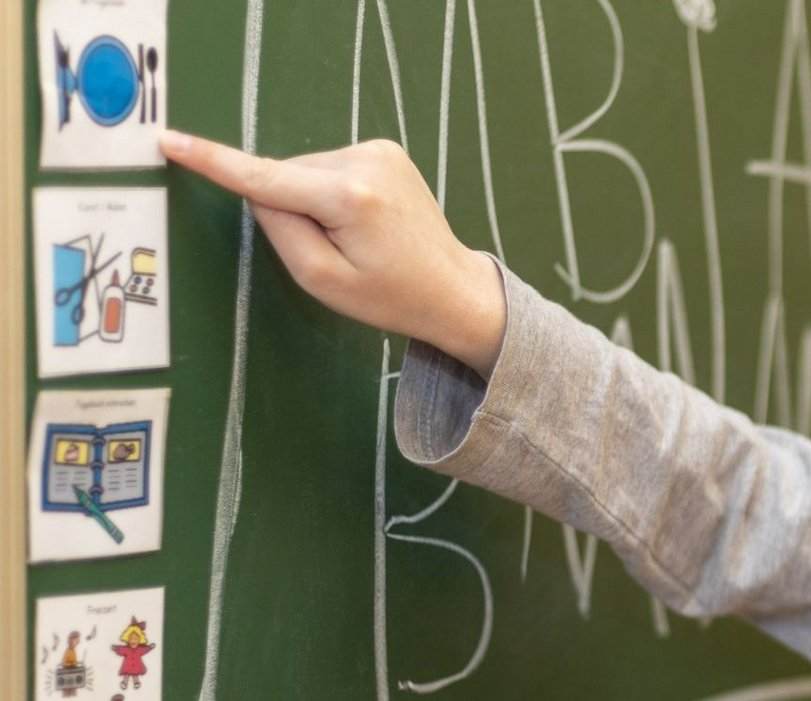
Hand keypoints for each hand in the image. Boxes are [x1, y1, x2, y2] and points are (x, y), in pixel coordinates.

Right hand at [161, 131, 504, 377]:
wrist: (454, 288)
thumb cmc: (390, 297)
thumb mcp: (322, 280)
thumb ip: (280, 231)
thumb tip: (260, 191)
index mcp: (348, 197)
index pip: (264, 177)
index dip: (212, 161)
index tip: (170, 139)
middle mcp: (365, 161)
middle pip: (285, 177)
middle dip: (290, 210)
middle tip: (337, 251)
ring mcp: (379, 149)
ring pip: (304, 172)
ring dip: (311, 202)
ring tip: (357, 239)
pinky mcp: (385, 149)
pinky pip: (328, 168)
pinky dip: (329, 192)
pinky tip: (363, 220)